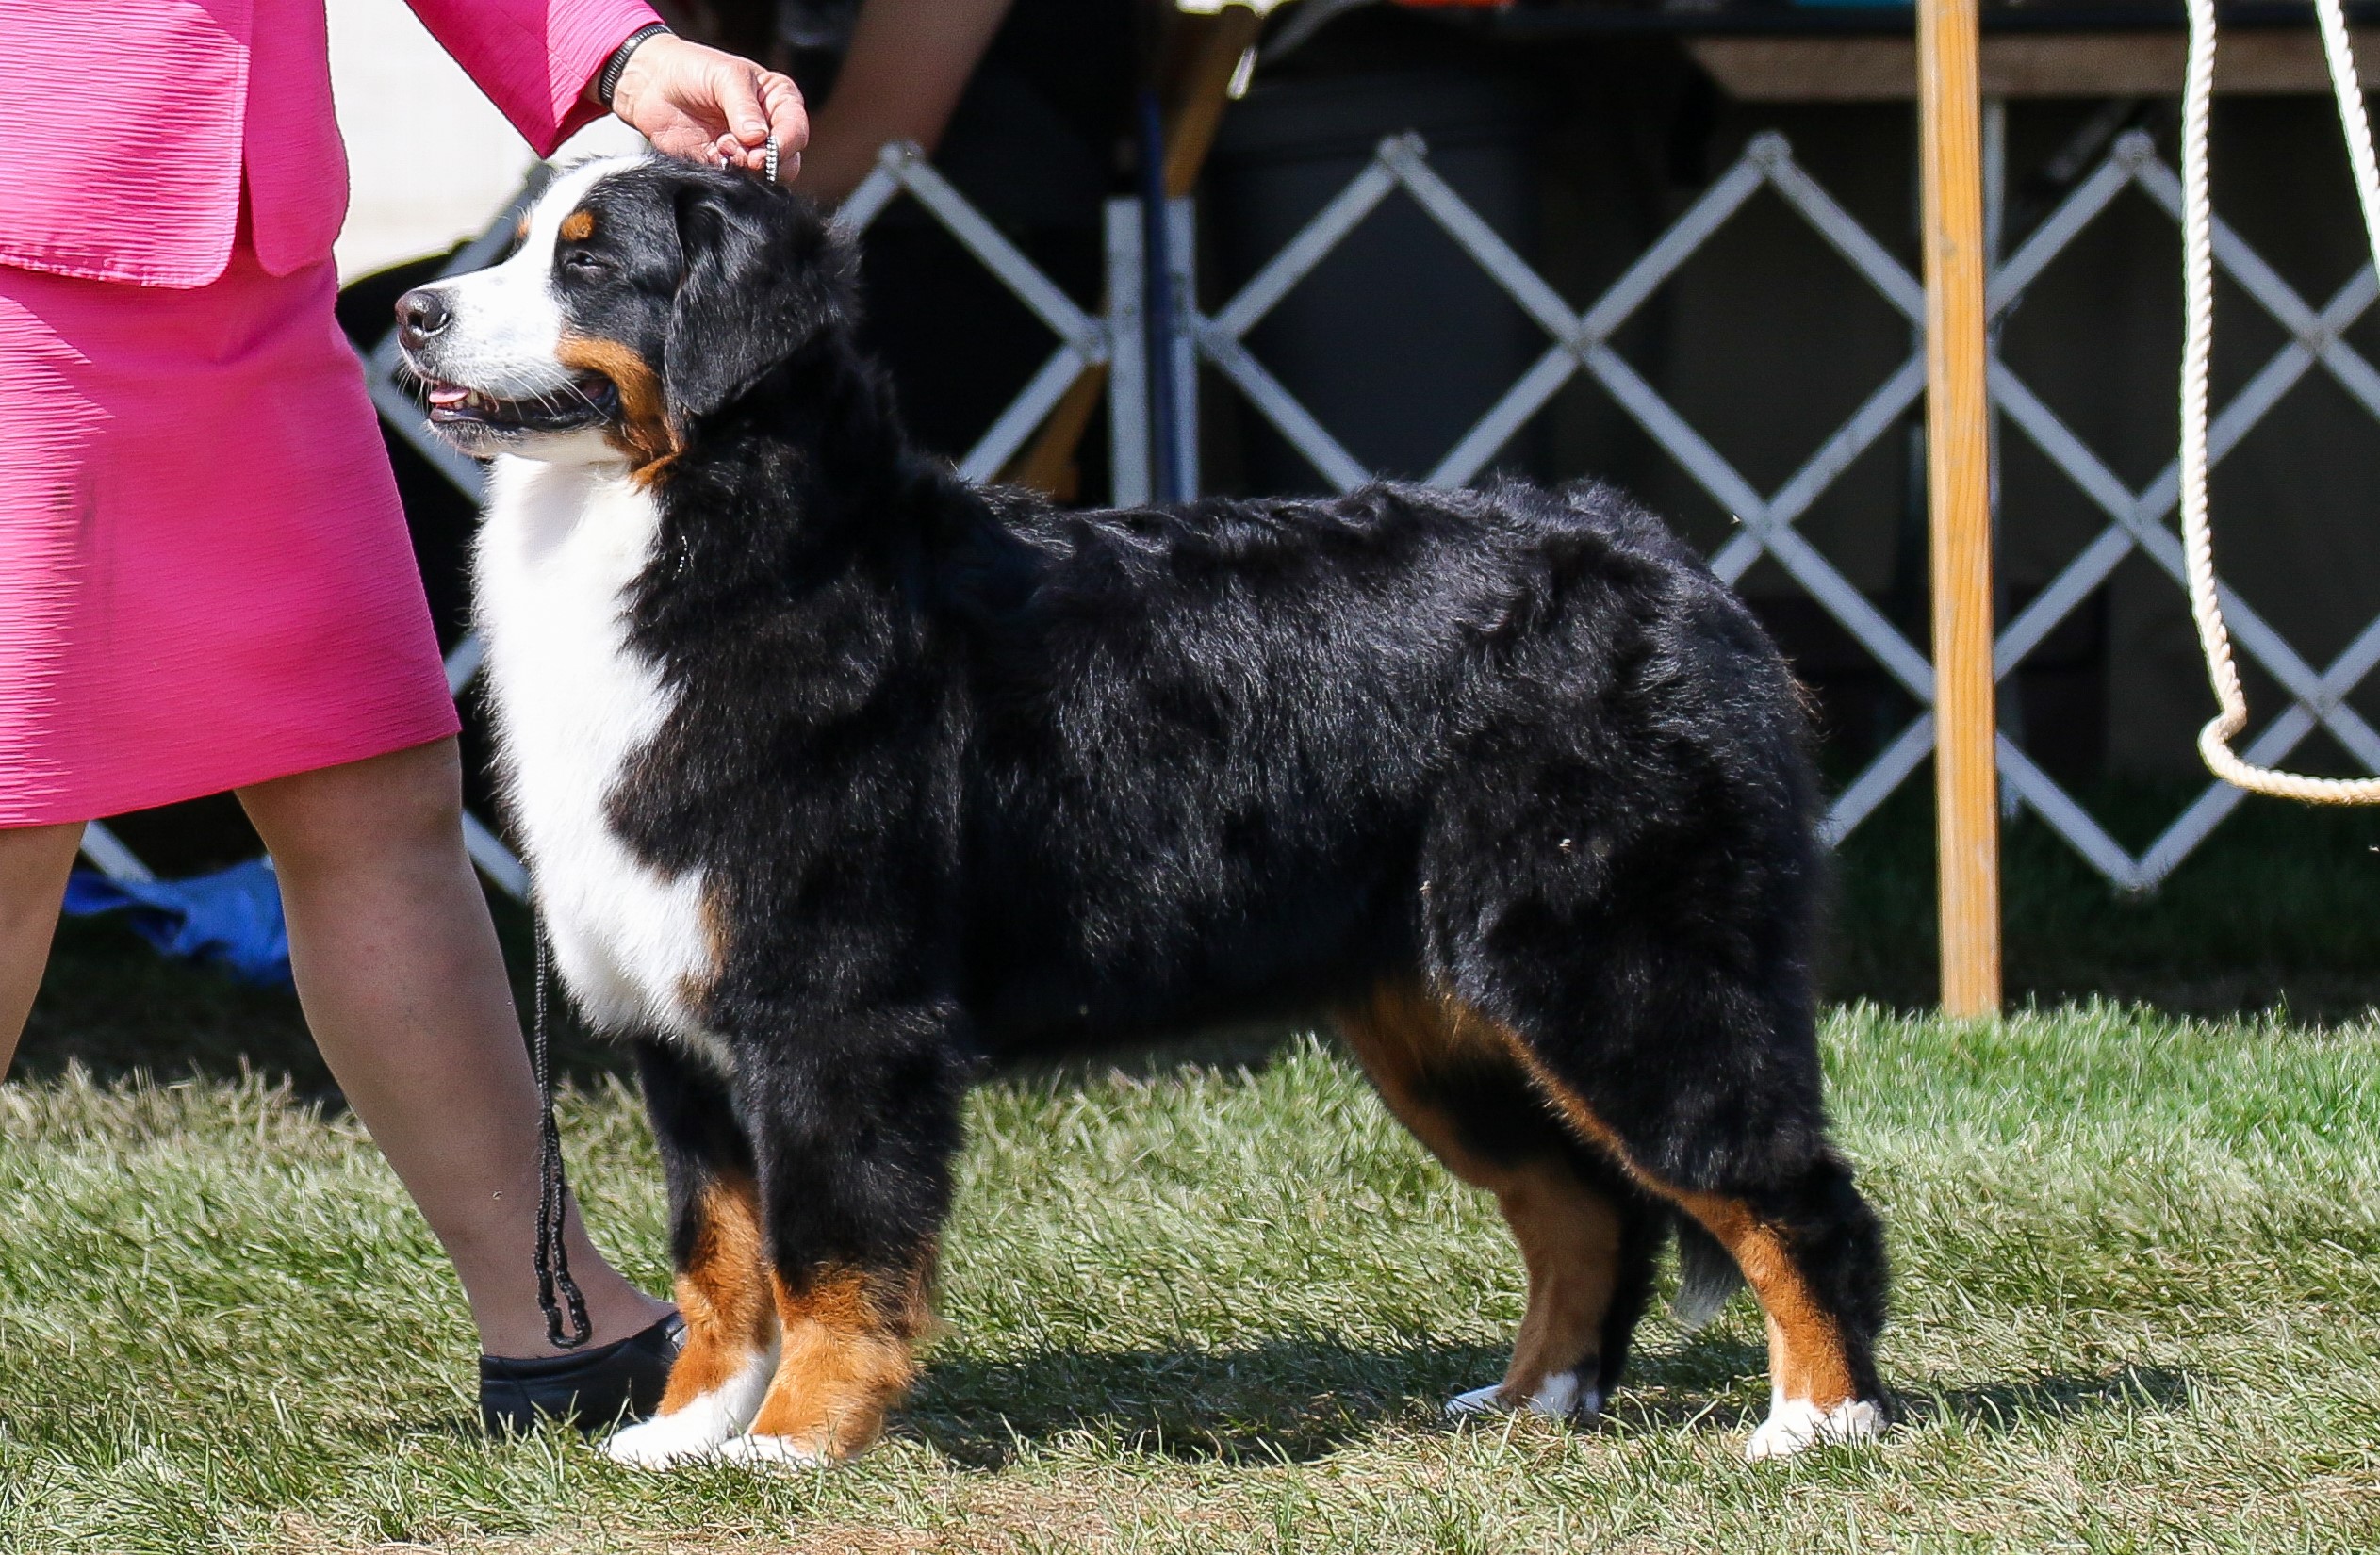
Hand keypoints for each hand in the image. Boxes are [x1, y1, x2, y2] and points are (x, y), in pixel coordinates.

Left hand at [608, 34, 808, 182]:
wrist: (651, 83)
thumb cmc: (692, 69)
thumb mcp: (724, 75)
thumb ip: (744, 105)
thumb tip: (759, 137)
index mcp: (778, 102)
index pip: (796, 129)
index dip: (786, 142)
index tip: (767, 147)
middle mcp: (769, 129)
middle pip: (786, 160)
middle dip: (765, 161)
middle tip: (743, 153)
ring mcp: (747, 151)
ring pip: (764, 177)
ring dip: (745, 169)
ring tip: (722, 147)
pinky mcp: (725, 167)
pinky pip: (736, 183)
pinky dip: (726, 175)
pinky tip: (711, 154)